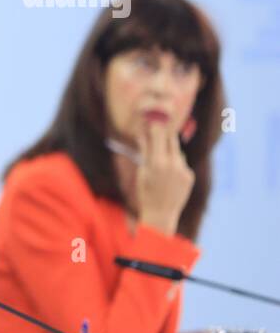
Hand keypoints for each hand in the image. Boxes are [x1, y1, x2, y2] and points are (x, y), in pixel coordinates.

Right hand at [134, 121, 193, 235]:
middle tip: (161, 129)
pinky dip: (175, 166)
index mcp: (157, 162)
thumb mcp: (142, 171)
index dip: (157, 126)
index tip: (155, 118)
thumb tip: (142, 135)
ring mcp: (183, 170)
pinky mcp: (190, 176)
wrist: (161, 214)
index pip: (159, 136)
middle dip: (166, 135)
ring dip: (169, 153)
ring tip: (161, 167)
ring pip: (177, 153)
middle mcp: (172, 164)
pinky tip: (168, 178)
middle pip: (171, 140)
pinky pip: (182, 164)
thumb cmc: (145, 193)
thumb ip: (145, 152)